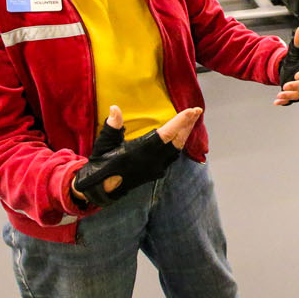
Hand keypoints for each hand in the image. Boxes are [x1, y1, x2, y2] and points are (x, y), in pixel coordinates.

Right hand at [72, 105, 199, 206]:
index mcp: (140, 153)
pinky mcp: (157, 172)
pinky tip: (181, 135)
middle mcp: (152, 162)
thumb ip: (112, 127)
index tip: (192, 111)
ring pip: (176, 150)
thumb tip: (114, 108)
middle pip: (176, 142)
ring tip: (191, 119)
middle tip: (197, 111)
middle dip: (188, 125)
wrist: (101, 188)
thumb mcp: (104, 144)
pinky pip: (173, 156)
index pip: (165, 136)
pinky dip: (179, 143)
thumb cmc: (101, 164)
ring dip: (185, 134)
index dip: (180, 122)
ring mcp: (156, 168)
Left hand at [275, 26, 298, 104]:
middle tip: (285, 85)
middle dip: (295, 87)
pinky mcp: (295, 95)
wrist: (289, 68)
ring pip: (298, 95)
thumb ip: (298, 42)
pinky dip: (284, 102)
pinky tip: (276, 102)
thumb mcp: (295, 50)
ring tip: (280, 95)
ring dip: (289, 96)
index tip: (297, 75)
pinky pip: (290, 101)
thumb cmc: (296, 59)